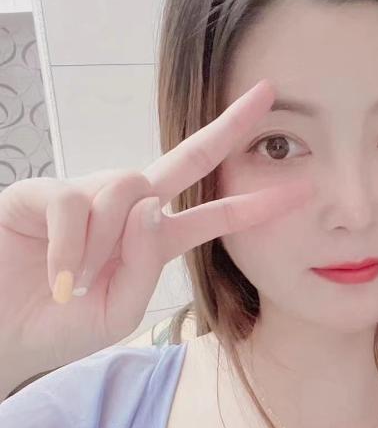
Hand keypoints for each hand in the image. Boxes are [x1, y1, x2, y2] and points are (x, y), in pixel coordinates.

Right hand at [0, 79, 312, 376]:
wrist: (7, 333)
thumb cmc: (63, 324)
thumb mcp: (120, 310)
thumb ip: (145, 264)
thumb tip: (153, 201)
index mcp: (154, 241)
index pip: (212, 215)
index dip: (253, 204)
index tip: (298, 188)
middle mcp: (127, 210)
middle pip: (185, 158)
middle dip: (228, 128)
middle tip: (268, 94)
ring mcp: (86, 195)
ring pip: (126, 189)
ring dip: (106, 242)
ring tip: (76, 282)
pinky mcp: (42, 192)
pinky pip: (72, 205)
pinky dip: (67, 249)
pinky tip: (57, 276)